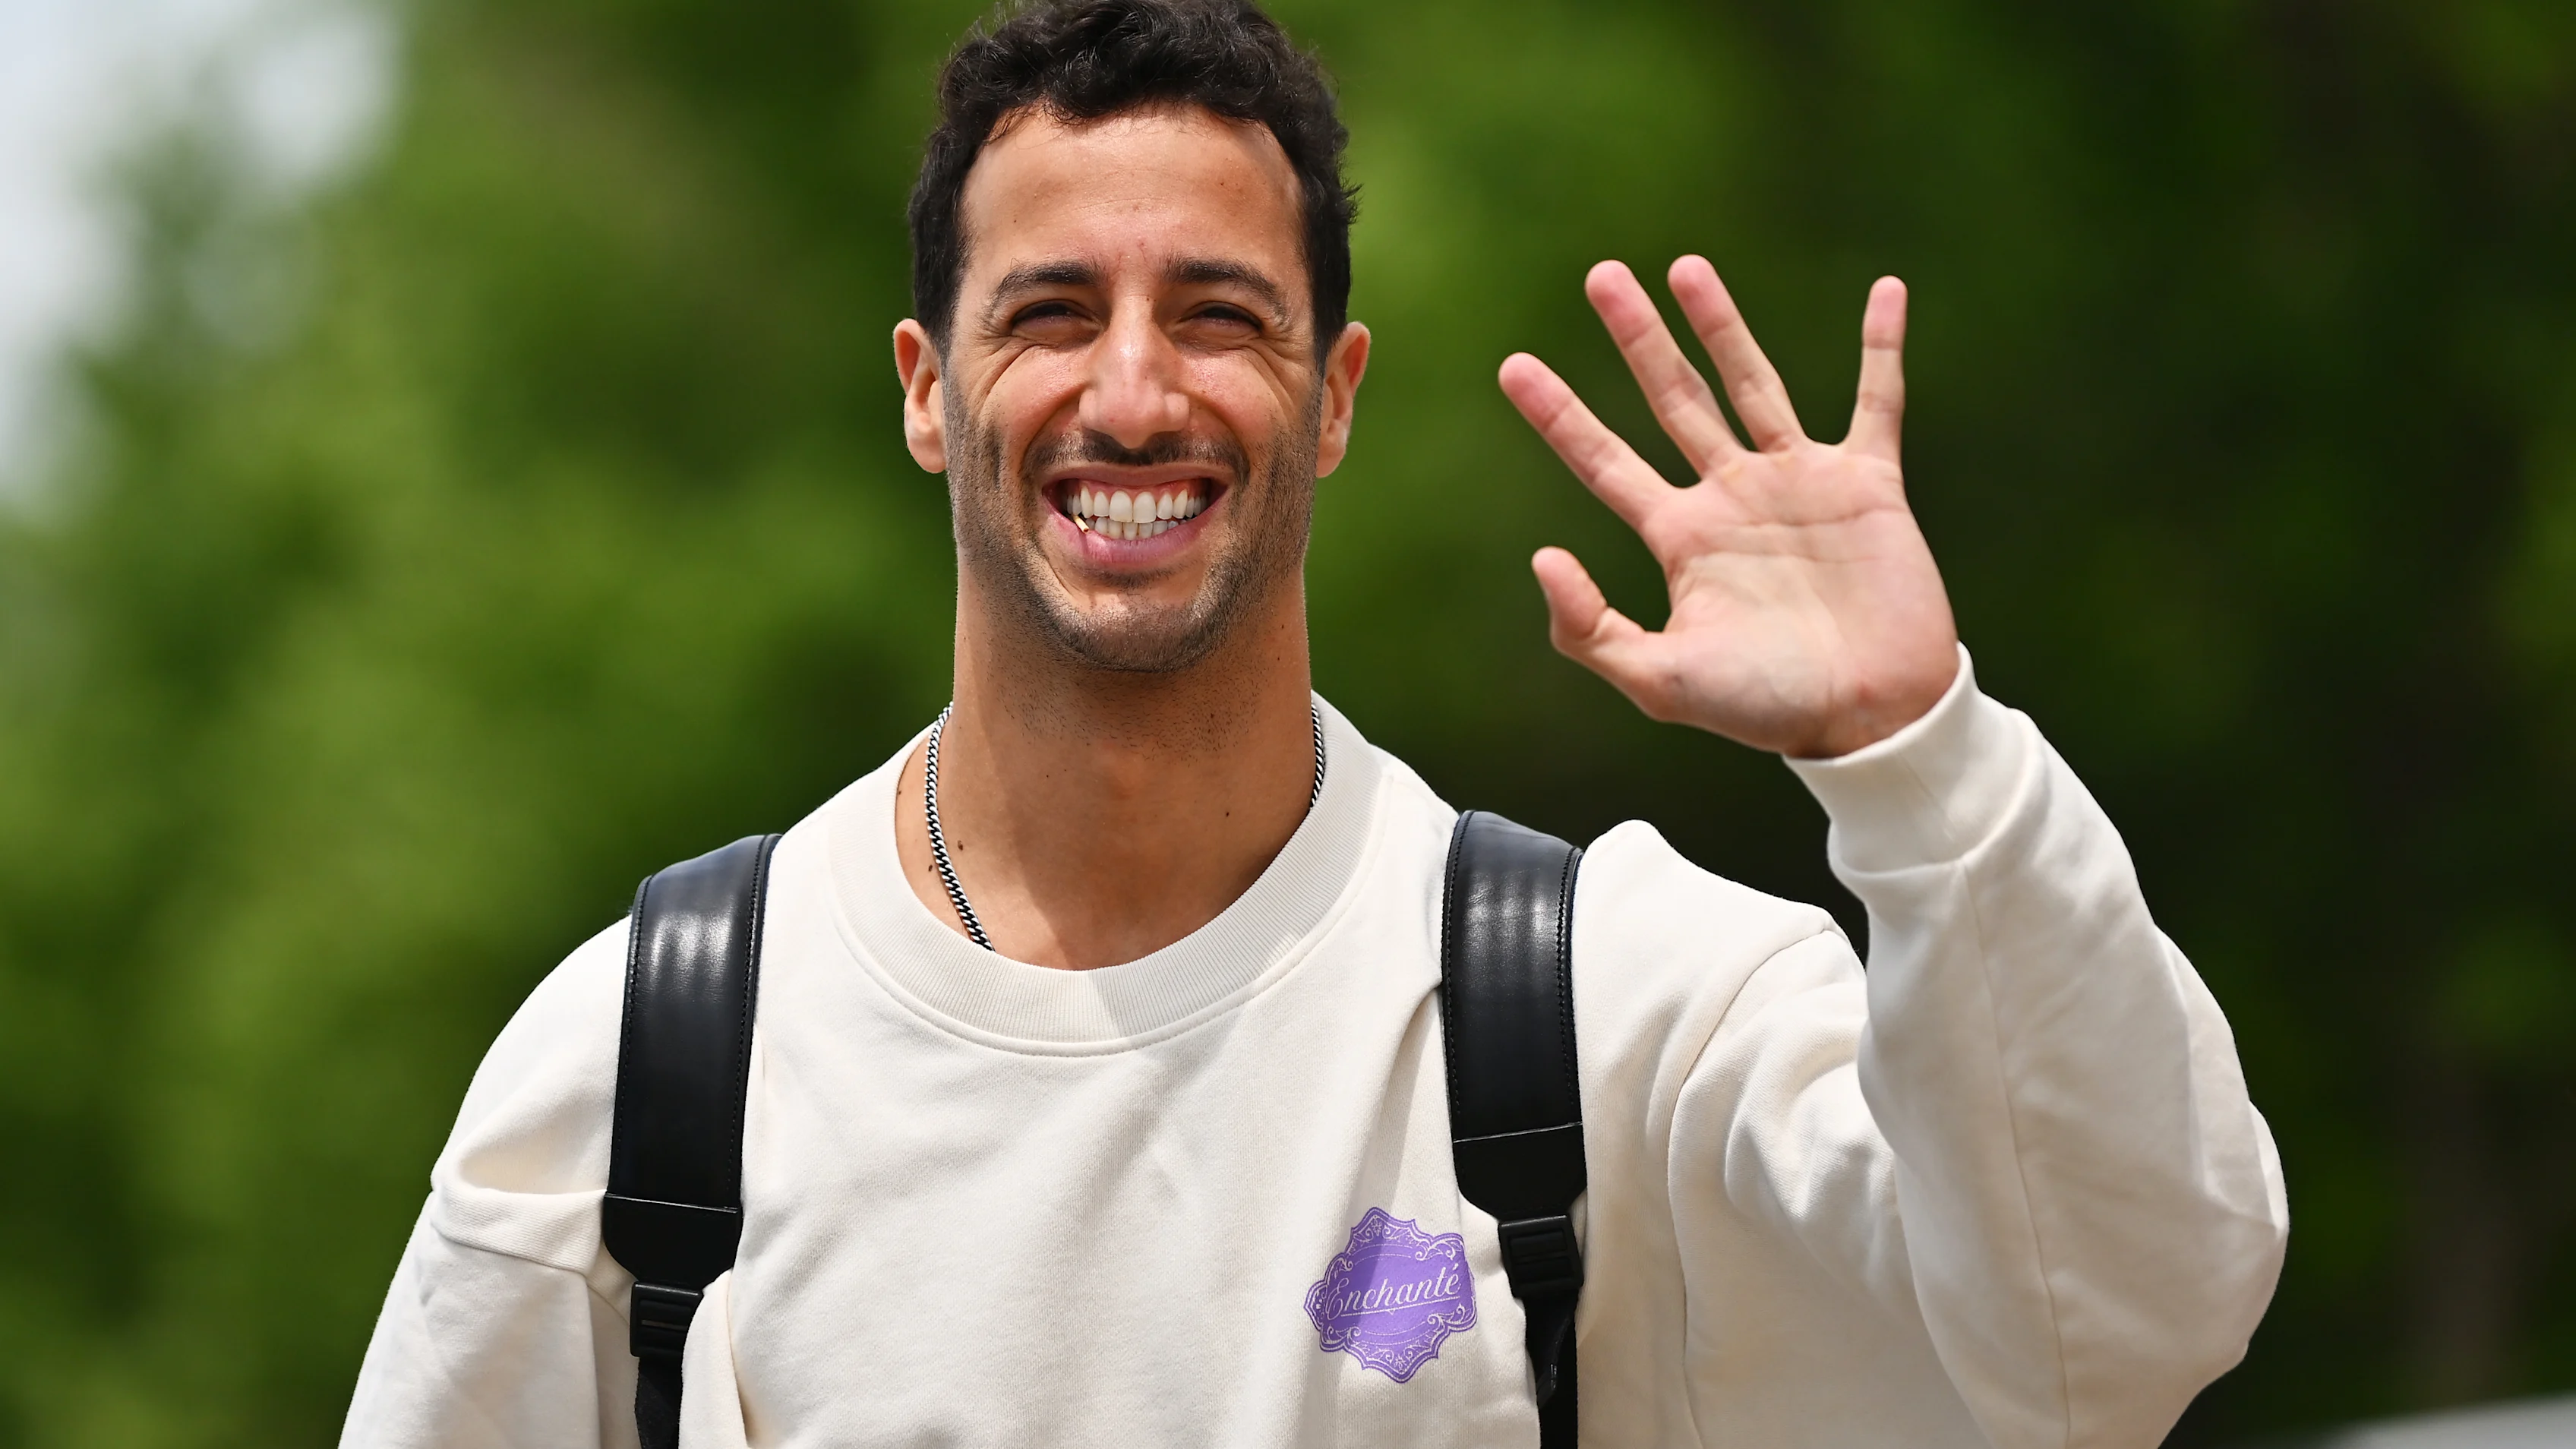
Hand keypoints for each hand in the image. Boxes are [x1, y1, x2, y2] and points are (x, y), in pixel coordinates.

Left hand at [1499, 257, 1959, 758]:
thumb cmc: (1768, 708)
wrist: (1871, 718)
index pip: (1604, 461)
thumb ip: (1592, 632)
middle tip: (1601, 276)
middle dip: (1637, 339)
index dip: (1560, 415)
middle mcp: (1732, 498)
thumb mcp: (1662, 683)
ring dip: (1722, 325)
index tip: (1513, 365)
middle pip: (1672, 400)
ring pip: (1753, 383)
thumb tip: (1542, 557)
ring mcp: (1799, 483)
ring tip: (1686, 267)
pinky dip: (1881, 347)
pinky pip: (1877, 401)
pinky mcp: (1867, 484)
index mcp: (1681, 538)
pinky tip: (1886, 291)